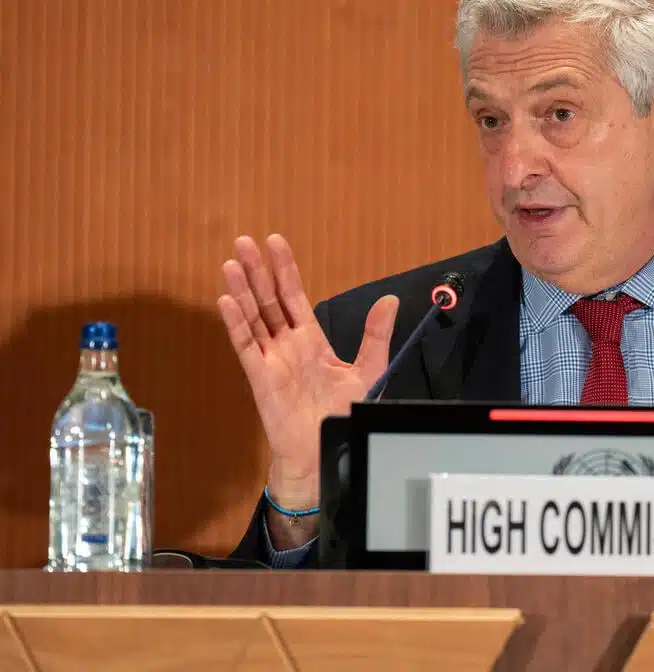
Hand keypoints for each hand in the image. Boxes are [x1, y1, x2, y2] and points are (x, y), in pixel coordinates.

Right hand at [217, 234, 398, 508]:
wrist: (327, 450)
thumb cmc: (342, 413)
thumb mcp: (369, 369)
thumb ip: (376, 334)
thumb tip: (390, 300)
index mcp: (311, 340)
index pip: (294, 297)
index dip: (285, 270)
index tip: (275, 242)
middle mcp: (288, 345)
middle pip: (269, 300)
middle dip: (258, 271)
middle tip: (245, 240)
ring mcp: (272, 360)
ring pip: (253, 318)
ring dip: (242, 290)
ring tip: (232, 261)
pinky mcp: (261, 378)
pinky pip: (246, 347)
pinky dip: (236, 323)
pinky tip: (227, 300)